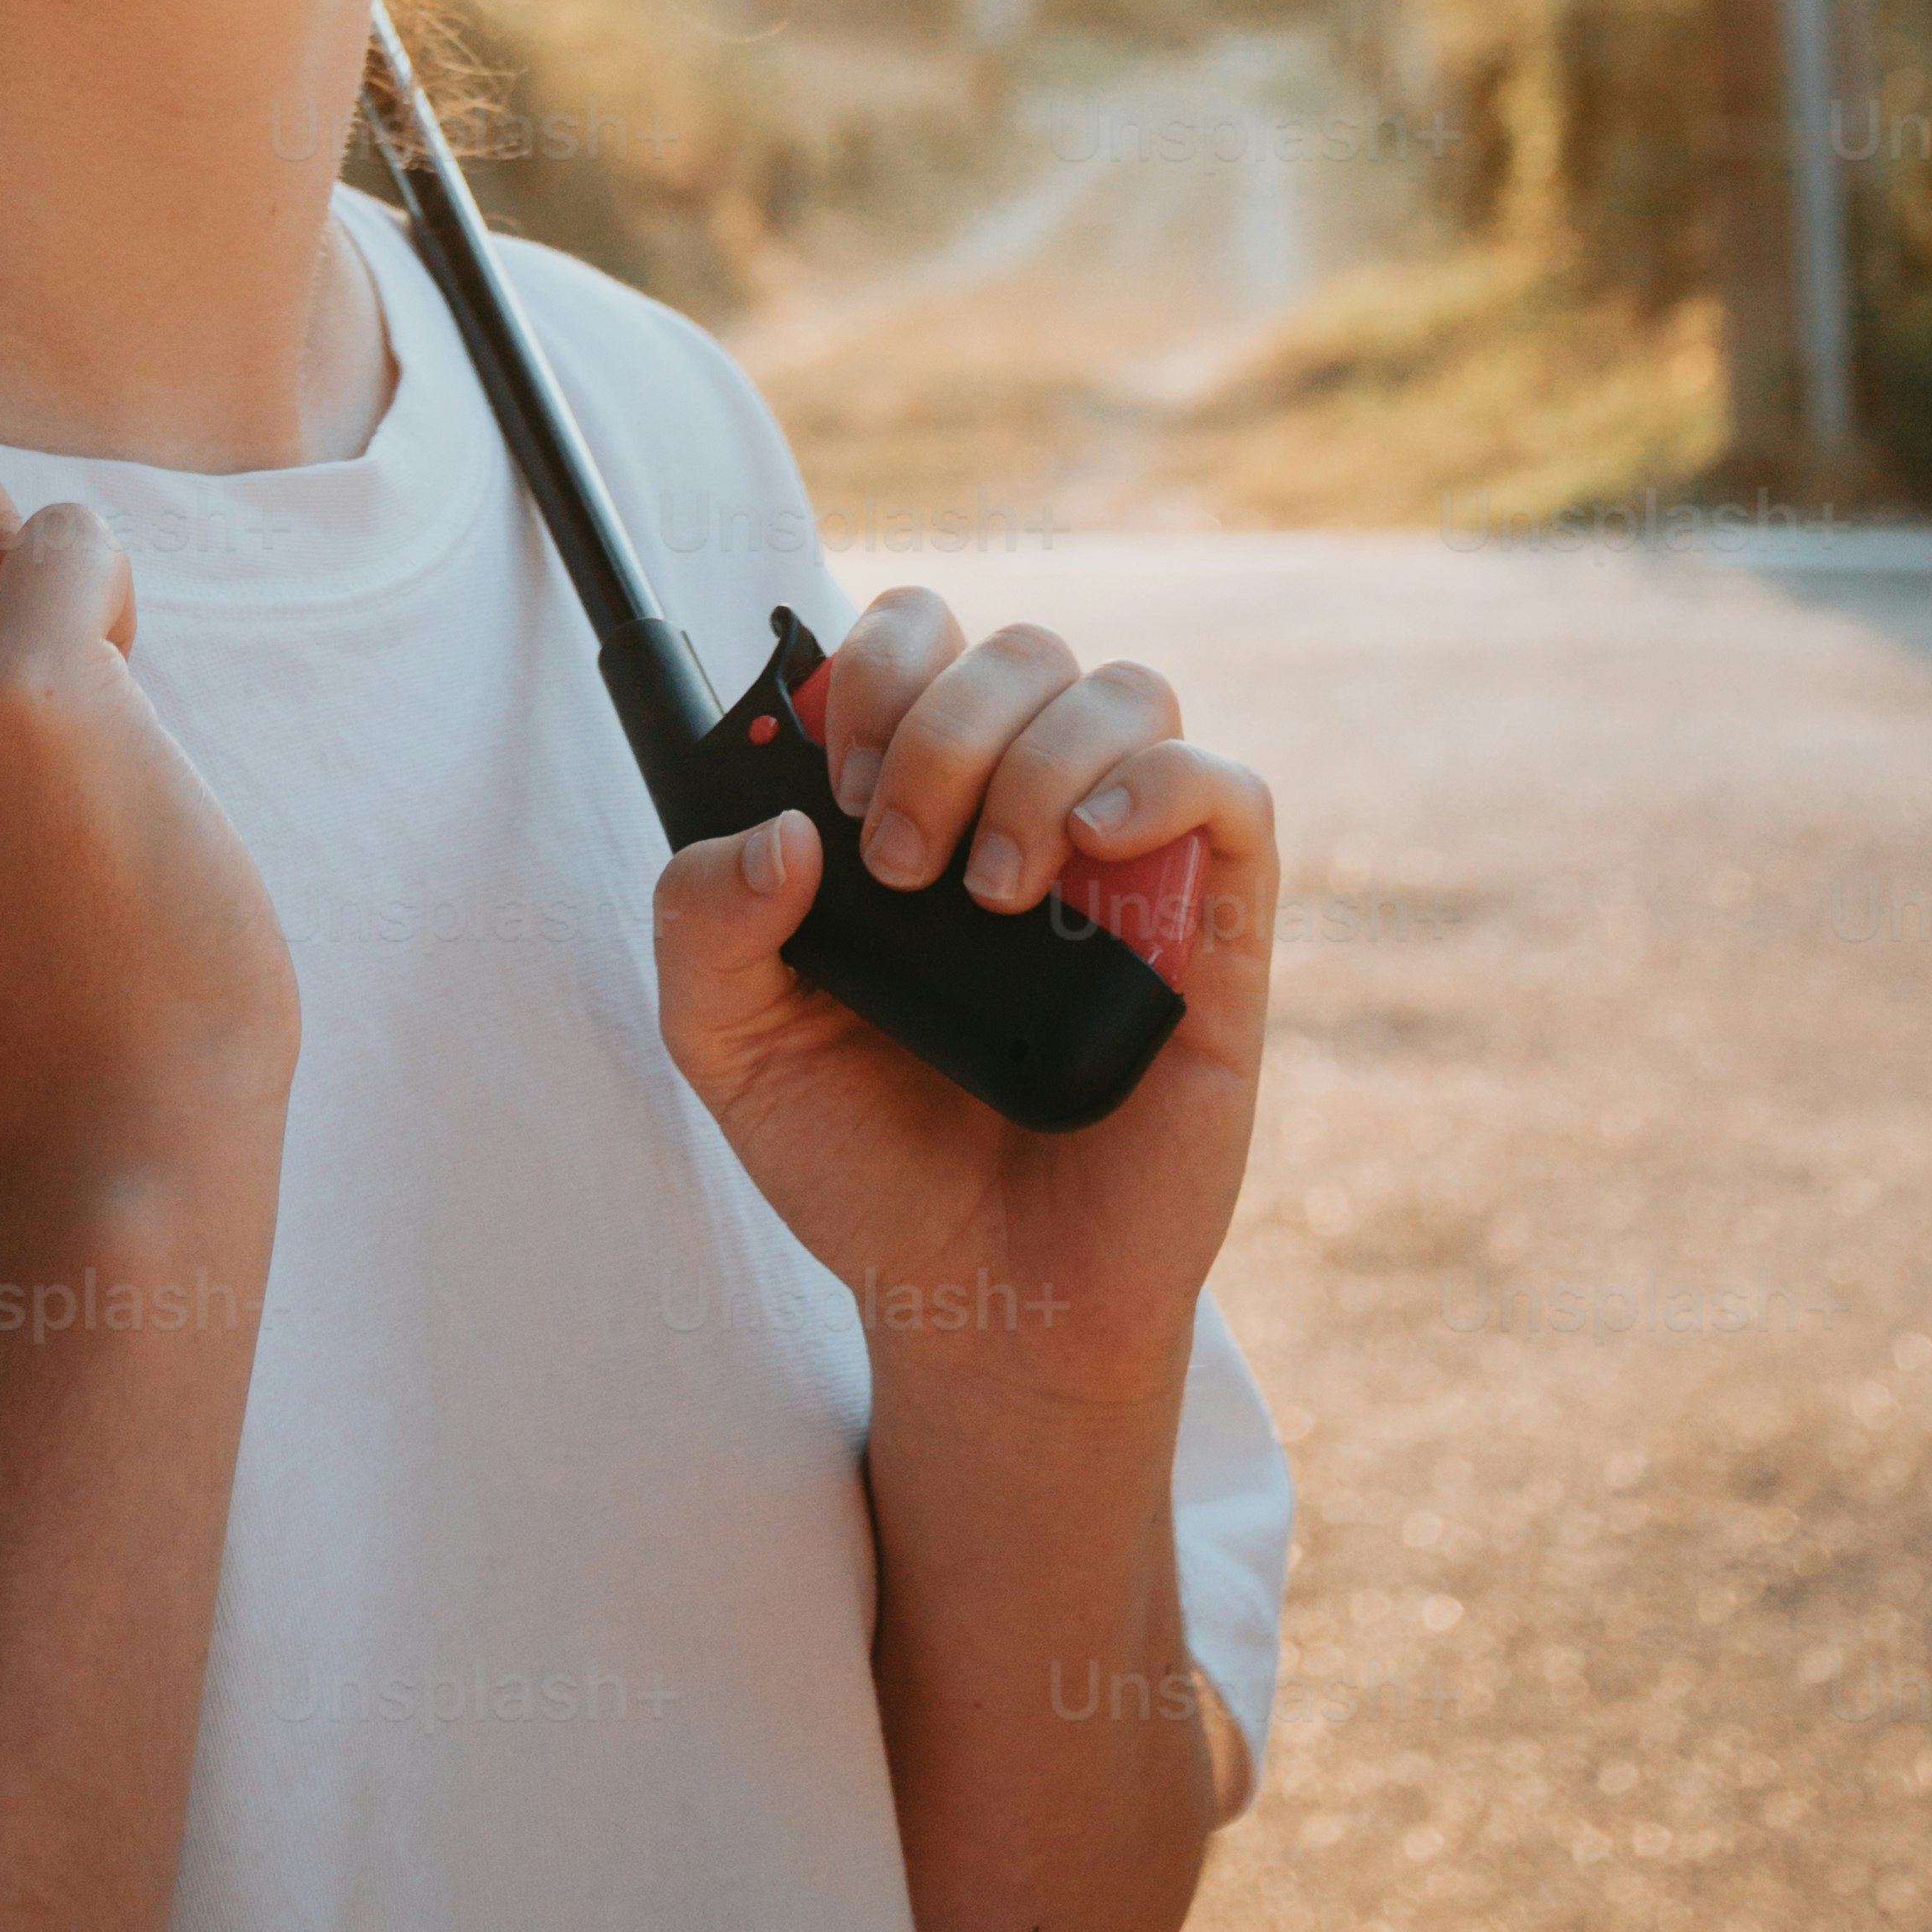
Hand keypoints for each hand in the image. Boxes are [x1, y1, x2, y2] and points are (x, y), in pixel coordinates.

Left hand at [649, 589, 1273, 1404]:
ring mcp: (1129, 865)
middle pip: (1019, 648)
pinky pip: (1231, 788)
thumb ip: (700, 921)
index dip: (878, 666)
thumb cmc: (863, 1161)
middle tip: (899, 858)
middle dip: (944, 727)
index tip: (842, 778)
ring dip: (1040, 761)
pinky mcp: (1216, 931)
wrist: (977, 1296)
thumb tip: (779, 828)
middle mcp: (1030, 803)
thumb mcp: (729, 1045)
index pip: (920, 635)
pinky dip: (1163, 782)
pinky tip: (1093, 851)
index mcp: (922, 800)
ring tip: (989, 890)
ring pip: (1124, 690)